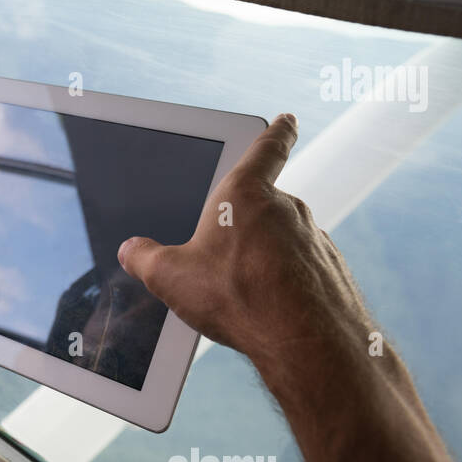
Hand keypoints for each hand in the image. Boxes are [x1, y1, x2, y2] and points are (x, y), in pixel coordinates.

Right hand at [117, 113, 368, 360]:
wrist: (306, 342)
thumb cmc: (238, 298)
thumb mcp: (171, 278)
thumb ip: (146, 259)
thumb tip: (130, 250)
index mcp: (246, 194)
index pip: (266, 149)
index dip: (276, 132)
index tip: (288, 119)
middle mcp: (287, 208)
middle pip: (266, 205)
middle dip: (247, 226)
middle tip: (226, 256)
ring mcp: (314, 238)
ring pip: (284, 240)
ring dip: (268, 258)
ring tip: (245, 294)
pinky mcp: (330, 270)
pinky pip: (303, 269)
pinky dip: (288, 283)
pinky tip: (271, 310)